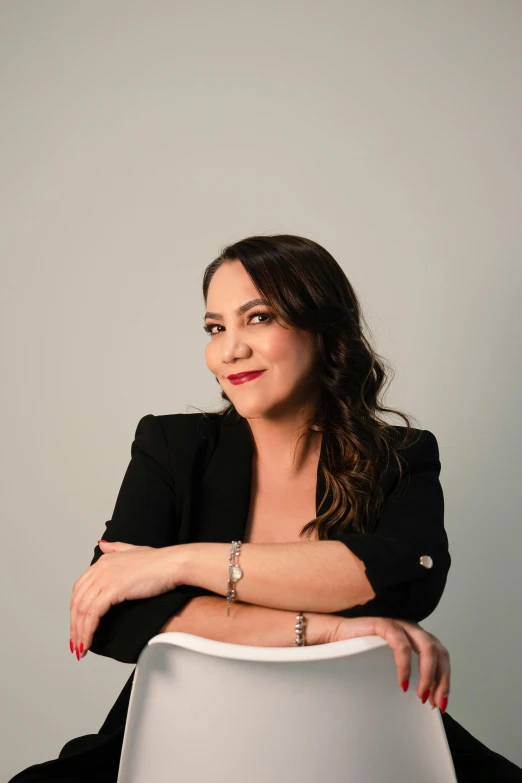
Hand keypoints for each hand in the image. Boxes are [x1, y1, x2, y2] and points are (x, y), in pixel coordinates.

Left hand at [70, 540, 182, 659]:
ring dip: (79, 632)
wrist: (173, 564)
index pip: (80, 588)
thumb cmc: (160, 561)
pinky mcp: (112, 590)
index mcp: (103, 560)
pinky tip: (88, 642)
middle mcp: (100, 568)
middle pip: (77, 601)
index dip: (76, 609)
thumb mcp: (133, 550)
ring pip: (82, 610)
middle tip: (76, 642)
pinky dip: (87, 630)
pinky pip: (92, 614)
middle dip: (74, 624)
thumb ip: (116, 548)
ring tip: (81, 648)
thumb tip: (102, 545)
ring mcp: (104, 578)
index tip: (78, 624)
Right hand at [327, 616, 449, 712]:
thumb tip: (424, 698)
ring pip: (427, 647)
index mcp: (416, 638)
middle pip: (439, 651)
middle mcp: (412, 629)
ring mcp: (399, 625)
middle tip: (434, 701)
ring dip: (427, 674)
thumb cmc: (360, 651)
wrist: (334, 637)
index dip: (445, 679)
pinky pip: (401, 645)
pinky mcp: (384, 624)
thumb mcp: (390, 663)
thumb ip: (407, 671)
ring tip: (420, 694)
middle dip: (441, 679)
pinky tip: (402, 682)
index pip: (442, 656)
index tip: (441, 703)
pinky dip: (405, 665)